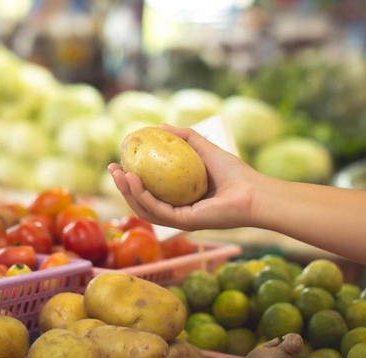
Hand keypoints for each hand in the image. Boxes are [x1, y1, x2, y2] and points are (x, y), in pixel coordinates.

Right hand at [109, 124, 259, 230]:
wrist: (253, 191)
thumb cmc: (235, 172)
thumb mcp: (204, 148)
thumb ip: (185, 137)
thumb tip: (160, 126)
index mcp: (180, 198)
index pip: (150, 191)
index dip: (132, 178)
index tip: (121, 161)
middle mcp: (178, 211)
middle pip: (142, 202)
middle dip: (123, 187)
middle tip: (112, 168)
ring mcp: (180, 219)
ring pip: (145, 209)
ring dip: (128, 193)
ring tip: (118, 174)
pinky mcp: (184, 223)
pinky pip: (158, 210)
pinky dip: (143, 196)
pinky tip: (134, 179)